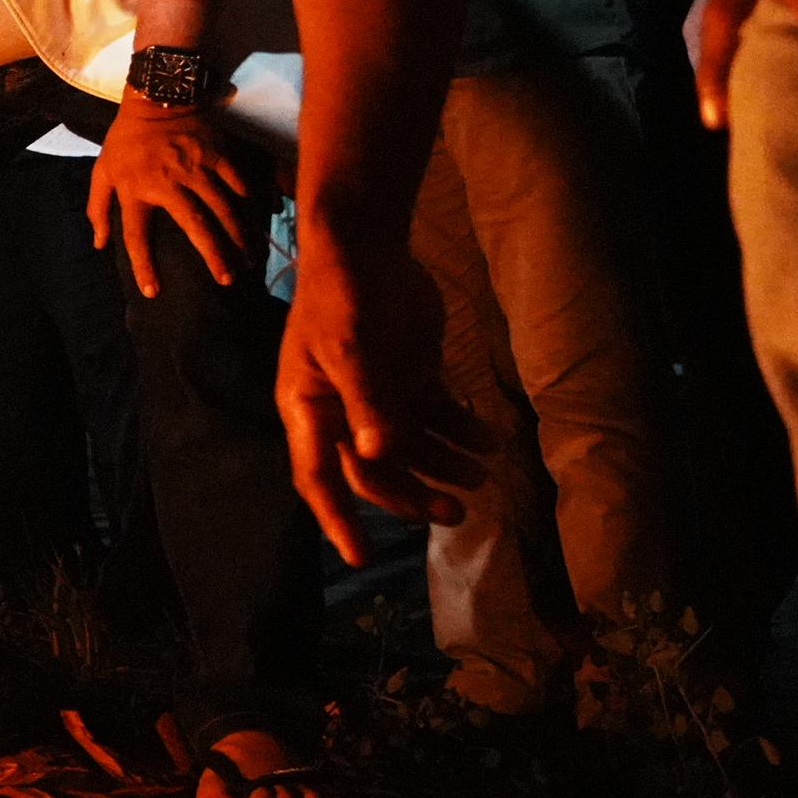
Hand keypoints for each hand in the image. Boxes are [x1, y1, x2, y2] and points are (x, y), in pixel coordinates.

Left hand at [88, 101, 254, 294]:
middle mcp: (167, 183)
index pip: (137, 235)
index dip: (144, 265)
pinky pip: (236, 182)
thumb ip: (98, 207)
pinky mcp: (216, 154)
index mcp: (136, 189)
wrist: (155, 96)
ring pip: (222, 208)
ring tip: (249, 258)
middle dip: (213, 255)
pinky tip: (257, 219)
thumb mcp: (103, 170)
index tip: (153, 292)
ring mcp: (195, 168)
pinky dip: (247, 201)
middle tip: (226, 280)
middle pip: (194, 225)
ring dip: (238, 235)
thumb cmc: (126, 139)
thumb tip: (99, 244)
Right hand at [276, 232, 477, 565]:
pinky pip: (434, 416)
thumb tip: (380, 452)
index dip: (338, 519)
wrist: (365, 242)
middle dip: (413, 495)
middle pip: (375, 471)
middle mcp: (340, 411)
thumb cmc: (341, 292)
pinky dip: (460, 430)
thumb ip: (368, 400)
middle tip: (456, 513)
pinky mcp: (406, 375)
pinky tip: (488, 441)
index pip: (320, 477)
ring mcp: (375, 394)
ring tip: (483, 478)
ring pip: (410, 447)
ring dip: (444, 466)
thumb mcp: (348, 345)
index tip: (360, 555)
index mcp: (309, 409)